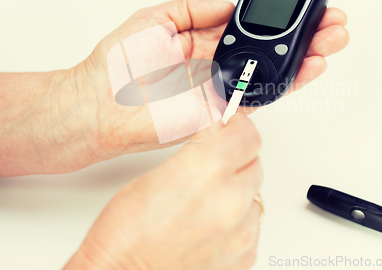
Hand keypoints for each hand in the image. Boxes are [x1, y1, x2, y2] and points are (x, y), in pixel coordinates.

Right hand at [64, 114, 263, 269]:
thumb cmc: (126, 231)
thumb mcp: (158, 171)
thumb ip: (198, 148)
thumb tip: (217, 130)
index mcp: (207, 170)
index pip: (248, 134)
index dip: (237, 126)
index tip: (230, 127)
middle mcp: (230, 201)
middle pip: (254, 162)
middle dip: (236, 157)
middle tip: (213, 163)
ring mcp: (240, 232)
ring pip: (255, 194)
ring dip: (237, 190)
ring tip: (206, 200)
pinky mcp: (243, 254)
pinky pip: (252, 224)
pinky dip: (237, 219)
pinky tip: (210, 222)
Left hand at [76, 0, 348, 159]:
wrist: (99, 106)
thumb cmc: (118, 65)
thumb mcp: (155, 18)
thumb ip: (193, 8)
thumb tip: (228, 5)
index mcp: (202, 41)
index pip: (250, 29)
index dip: (277, 21)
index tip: (302, 9)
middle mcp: (216, 66)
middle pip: (268, 51)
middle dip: (303, 38)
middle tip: (331, 26)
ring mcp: (221, 90)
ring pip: (271, 74)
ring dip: (303, 60)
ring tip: (329, 43)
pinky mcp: (221, 113)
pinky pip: (257, 99)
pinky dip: (283, 86)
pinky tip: (306, 68)